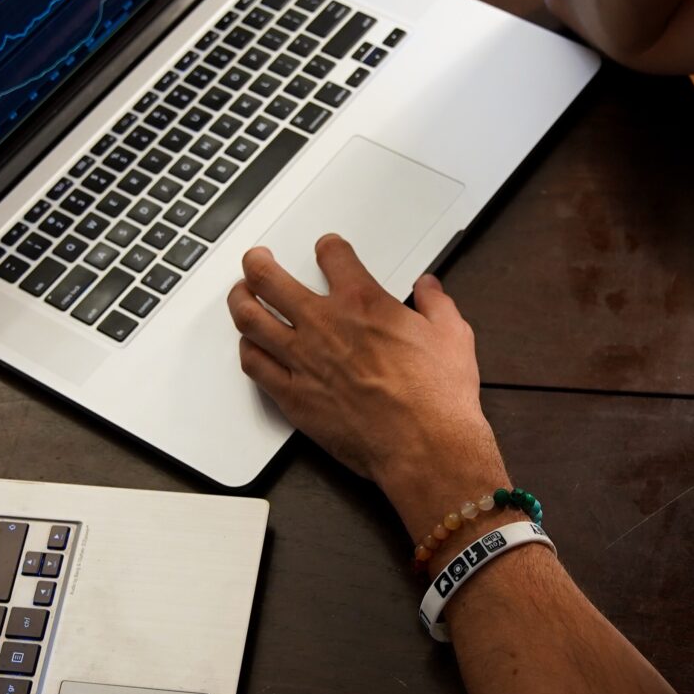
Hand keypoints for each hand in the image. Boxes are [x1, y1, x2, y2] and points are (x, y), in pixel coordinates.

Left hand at [227, 235, 501, 523]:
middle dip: (258, 263)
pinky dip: (247, 350)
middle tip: (256, 260)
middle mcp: (324, 325)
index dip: (328, 247)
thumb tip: (428, 287)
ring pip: (250, 319)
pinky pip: (255, 366)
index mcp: (363, 302)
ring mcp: (303, 360)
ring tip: (240, 294)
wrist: (424, 446)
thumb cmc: (437, 396)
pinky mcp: (293, 397)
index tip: (327, 249)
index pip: (332, 256)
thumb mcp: (452, 335)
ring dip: (240, 300)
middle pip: (269, 279)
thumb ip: (436, 303)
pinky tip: (249, 347)